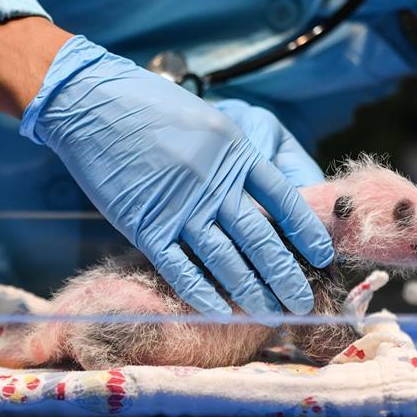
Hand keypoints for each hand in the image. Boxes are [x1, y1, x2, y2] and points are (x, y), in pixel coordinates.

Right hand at [20, 36, 334, 316]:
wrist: (94, 103)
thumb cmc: (150, 106)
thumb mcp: (207, 123)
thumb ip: (232, 161)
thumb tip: (256, 200)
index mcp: (235, 152)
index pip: (283, 199)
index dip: (306, 231)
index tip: (323, 255)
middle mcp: (215, 183)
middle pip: (261, 238)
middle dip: (286, 274)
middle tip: (303, 301)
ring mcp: (181, 207)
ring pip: (227, 260)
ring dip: (253, 291)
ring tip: (273, 313)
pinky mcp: (146, 227)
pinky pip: (181, 269)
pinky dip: (204, 293)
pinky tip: (223, 312)